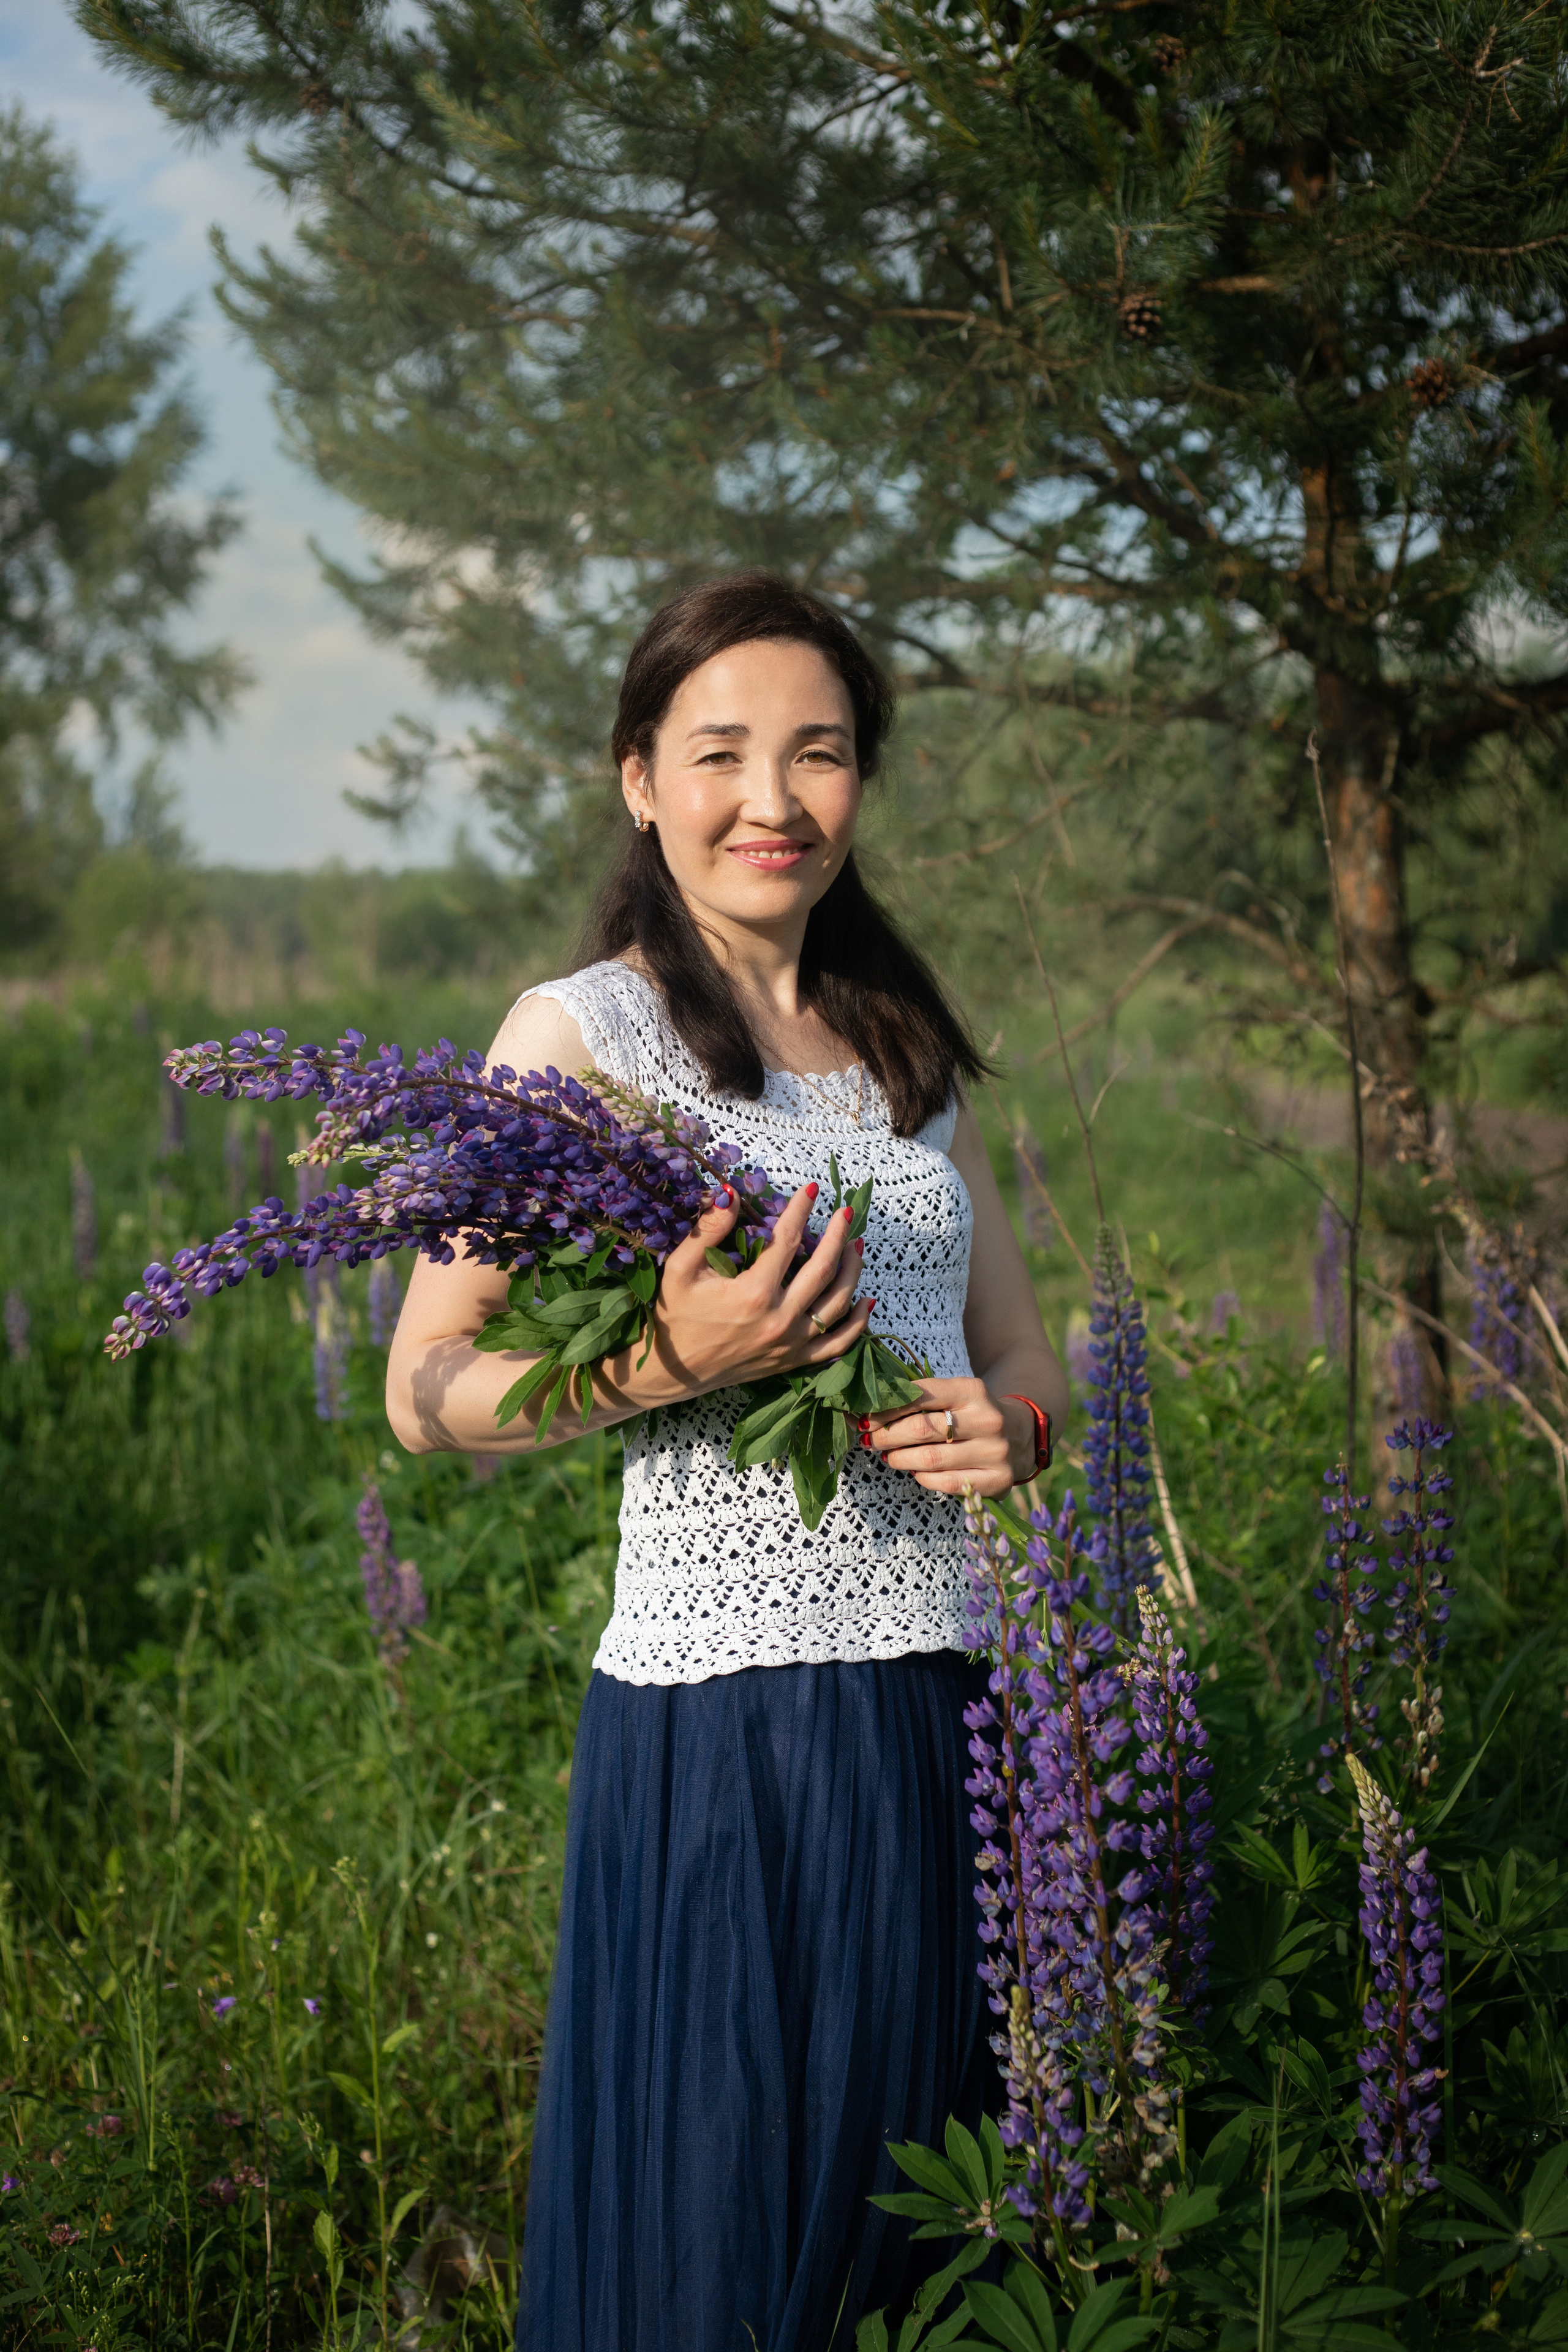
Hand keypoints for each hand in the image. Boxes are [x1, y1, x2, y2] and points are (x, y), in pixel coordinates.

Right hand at [642, 1182, 870, 1398]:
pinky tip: (866, 1302)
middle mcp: (779, 1320)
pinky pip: (836, 1345)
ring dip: (853, 1272)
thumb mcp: (680, 1269)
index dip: (800, 1210)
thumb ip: (707, 1230)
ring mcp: (790, 1344)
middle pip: (823, 1270)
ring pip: (837, 1305)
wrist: (673, 1371)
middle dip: (838, 1236)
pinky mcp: (792, 1361)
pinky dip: (856, 1325)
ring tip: (857, 1246)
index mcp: (753, 1294)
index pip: (787, 1240)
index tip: (812, 1189)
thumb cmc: (674, 1316)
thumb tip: (731, 1194)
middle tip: (846, 1213)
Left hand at [863, 1377, 1033, 1495]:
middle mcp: (987, 1420)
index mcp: (973, 1390)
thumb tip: (866, 1414)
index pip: (920, 1396)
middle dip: (887, 1436)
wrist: (1022, 1434)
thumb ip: (919, 1400)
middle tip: (871, 1440)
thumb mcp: (955, 1395)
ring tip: (889, 1457)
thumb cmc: (972, 1414)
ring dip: (900, 1459)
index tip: (866, 1417)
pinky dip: (923, 1478)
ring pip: (930, 1460)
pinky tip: (916, 1471)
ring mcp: (995, 1452)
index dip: (886, 1408)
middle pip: (921, 1429)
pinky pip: (946, 1483)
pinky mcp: (997, 1480)